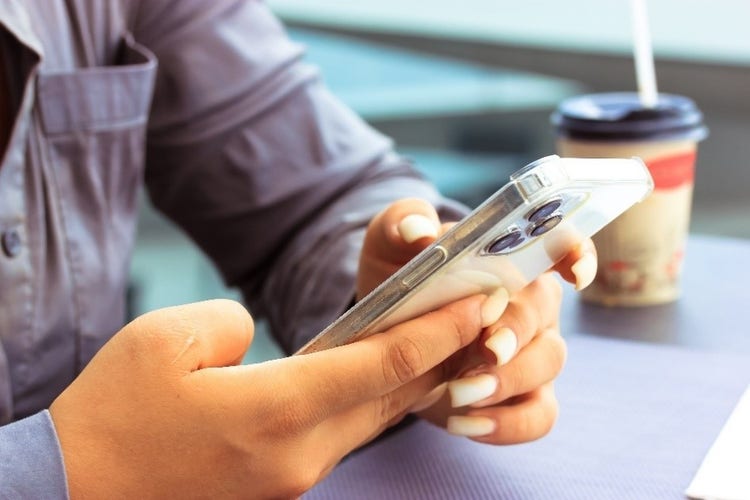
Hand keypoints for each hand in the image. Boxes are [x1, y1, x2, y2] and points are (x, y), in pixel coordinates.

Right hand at [50, 297, 493, 498]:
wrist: (76, 492)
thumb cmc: (112, 414)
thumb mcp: (163, 341)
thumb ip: (230, 324)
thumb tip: (257, 339)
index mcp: (274, 411)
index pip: (380, 365)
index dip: (436, 331)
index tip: (478, 302)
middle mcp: (298, 453)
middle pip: (390, 397)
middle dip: (439, 354)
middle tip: (474, 314)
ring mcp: (292, 477)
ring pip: (368, 420)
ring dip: (405, 381)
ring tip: (436, 339)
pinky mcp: (279, 486)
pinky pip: (339, 437)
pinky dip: (365, 405)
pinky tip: (369, 379)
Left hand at [356, 198, 597, 443]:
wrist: (385, 335)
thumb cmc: (399, 279)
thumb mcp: (389, 244)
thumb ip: (403, 222)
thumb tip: (421, 232)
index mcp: (511, 260)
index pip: (562, 247)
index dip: (577, 255)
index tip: (572, 274)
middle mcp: (532, 305)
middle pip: (544, 313)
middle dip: (516, 331)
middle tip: (486, 350)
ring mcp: (534, 353)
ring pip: (549, 364)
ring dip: (508, 381)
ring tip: (458, 392)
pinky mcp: (523, 398)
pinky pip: (539, 417)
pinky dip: (507, 425)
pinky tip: (464, 423)